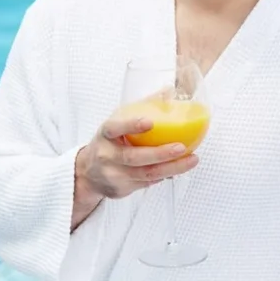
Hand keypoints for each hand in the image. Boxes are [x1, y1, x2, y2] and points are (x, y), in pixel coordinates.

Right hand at [75, 113, 198, 202]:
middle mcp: (107, 156)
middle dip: (160, 153)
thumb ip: (142, 106)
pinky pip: (148, 183)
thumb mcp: (117, 122)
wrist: (88, 173)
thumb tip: (169, 90)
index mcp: (105, 134)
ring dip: (172, 168)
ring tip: (192, 160)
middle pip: (134, 157)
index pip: (114, 128)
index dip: (131, 125)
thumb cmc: (109, 142)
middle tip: (181, 147)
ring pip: (146, 174)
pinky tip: (178, 168)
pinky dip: (165, 175)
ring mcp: (113, 175)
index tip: (149, 122)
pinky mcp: (122, 190)